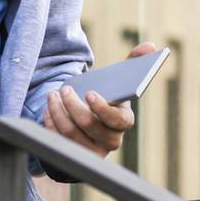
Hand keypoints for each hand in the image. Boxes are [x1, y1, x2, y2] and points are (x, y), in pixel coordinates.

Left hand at [41, 42, 154, 156]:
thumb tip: (150, 45)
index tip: (89, 93)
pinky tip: (49, 109)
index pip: (116, 120)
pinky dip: (51, 123)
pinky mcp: (74, 155)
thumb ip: (135, 61)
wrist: (94, 120)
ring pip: (70, 133)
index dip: (102, 108)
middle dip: (72, 105)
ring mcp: (92, 150)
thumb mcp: (121, 81)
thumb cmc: (109, 97)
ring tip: (52, 96)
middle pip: (89, 125)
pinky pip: (59, 141)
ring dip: (58, 112)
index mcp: (124, 121)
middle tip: (63, 90)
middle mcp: (111, 141)